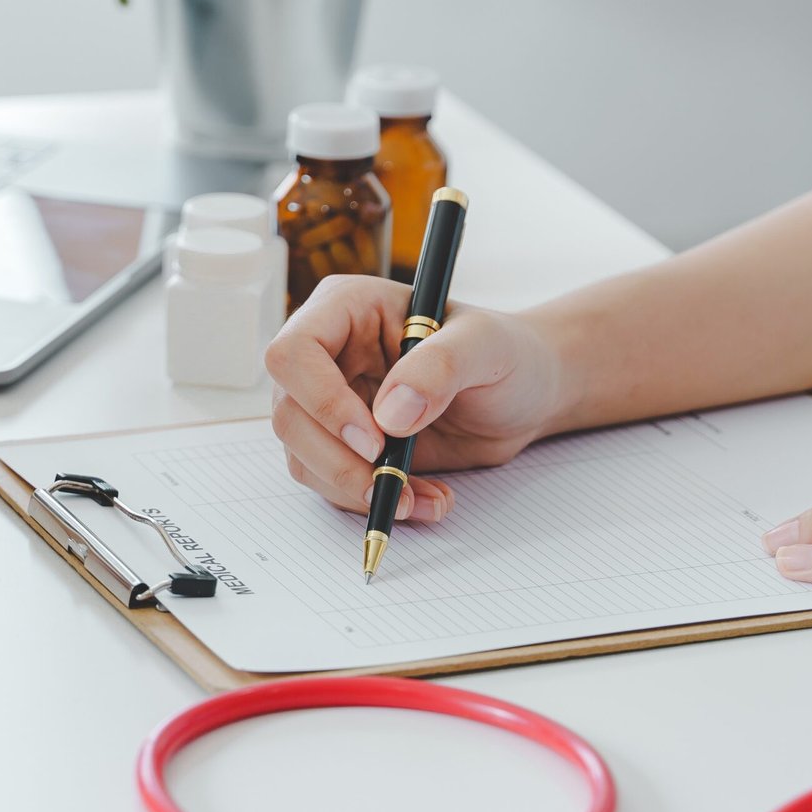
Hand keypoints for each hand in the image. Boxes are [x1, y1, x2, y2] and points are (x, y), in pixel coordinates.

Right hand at [265, 275, 566, 515]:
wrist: (523, 395)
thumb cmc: (505, 353)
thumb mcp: (486, 346)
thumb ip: (441, 367)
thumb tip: (390, 415)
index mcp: (345, 309)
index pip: (294, 352)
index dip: (322, 400)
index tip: (374, 438)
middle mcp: (326, 355)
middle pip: (288, 414)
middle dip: (337, 461)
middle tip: (391, 485)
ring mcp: (328, 403)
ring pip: (302, 457)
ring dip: (356, 490)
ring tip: (422, 498)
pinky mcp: (343, 445)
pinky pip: (332, 483)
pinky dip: (375, 502)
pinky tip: (424, 499)